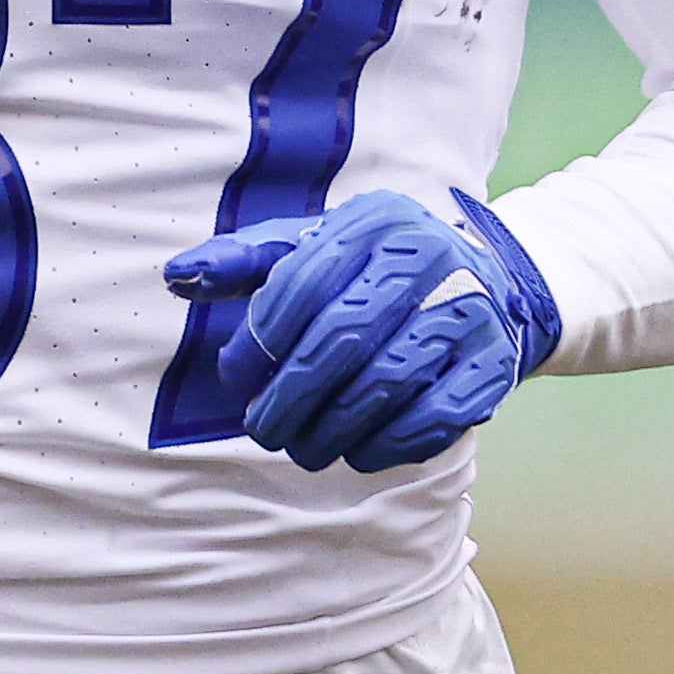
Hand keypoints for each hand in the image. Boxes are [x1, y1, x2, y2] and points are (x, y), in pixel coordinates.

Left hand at [164, 188, 560, 474]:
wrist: (485, 287)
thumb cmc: (373, 273)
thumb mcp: (313, 249)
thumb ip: (244, 261)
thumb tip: (178, 277)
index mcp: (376, 222)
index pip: (302, 284)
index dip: (259, 340)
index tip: (237, 376)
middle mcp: (430, 257)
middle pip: (341, 339)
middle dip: (289, 397)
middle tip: (263, 429)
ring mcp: (469, 312)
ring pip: (384, 385)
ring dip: (332, 430)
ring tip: (304, 447)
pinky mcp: (494, 364)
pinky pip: (432, 419)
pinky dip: (386, 445)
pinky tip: (359, 450)